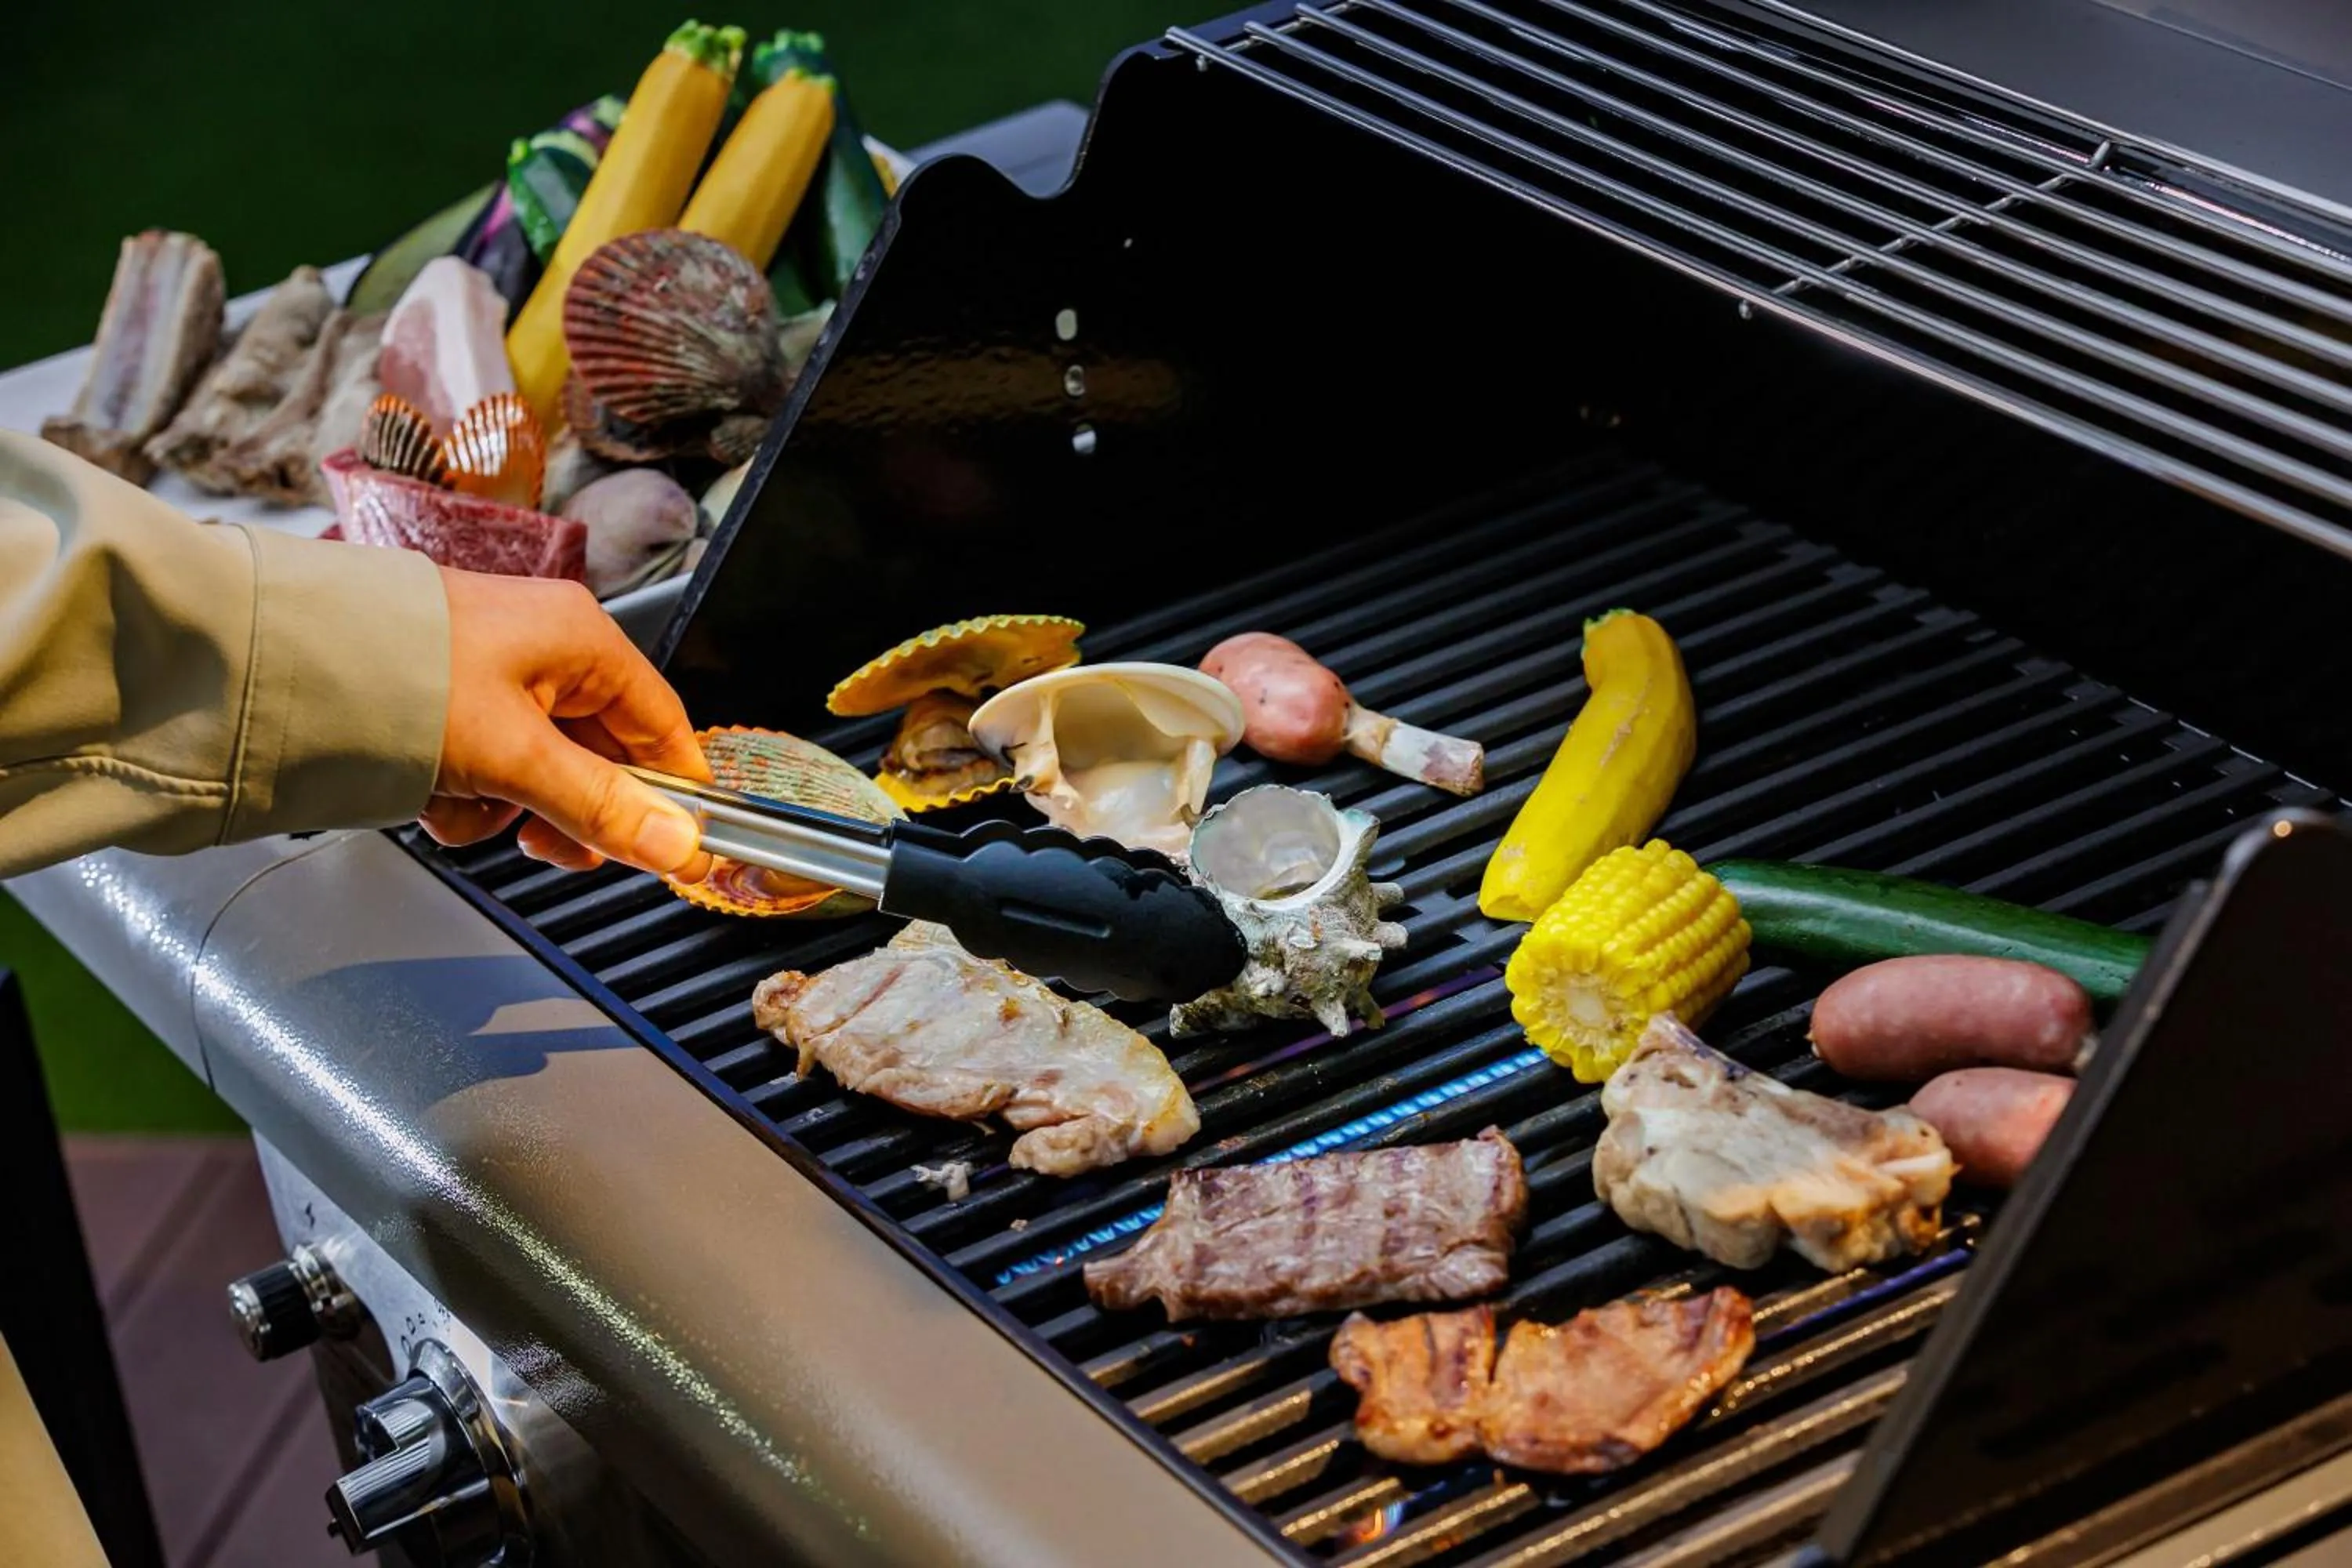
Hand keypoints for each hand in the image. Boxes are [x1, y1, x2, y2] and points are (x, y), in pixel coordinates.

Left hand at [419, 568, 713, 880]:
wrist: (280, 660)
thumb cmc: (400, 676)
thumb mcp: (514, 756)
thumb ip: (600, 807)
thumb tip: (678, 846)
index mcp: (582, 640)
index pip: (664, 727)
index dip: (672, 795)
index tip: (676, 852)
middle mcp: (547, 650)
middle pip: (600, 757)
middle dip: (567, 809)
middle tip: (545, 844)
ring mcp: (497, 676)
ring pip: (541, 771)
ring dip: (505, 806)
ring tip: (460, 801)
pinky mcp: (453, 700)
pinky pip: (490, 766)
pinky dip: (465, 793)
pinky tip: (430, 791)